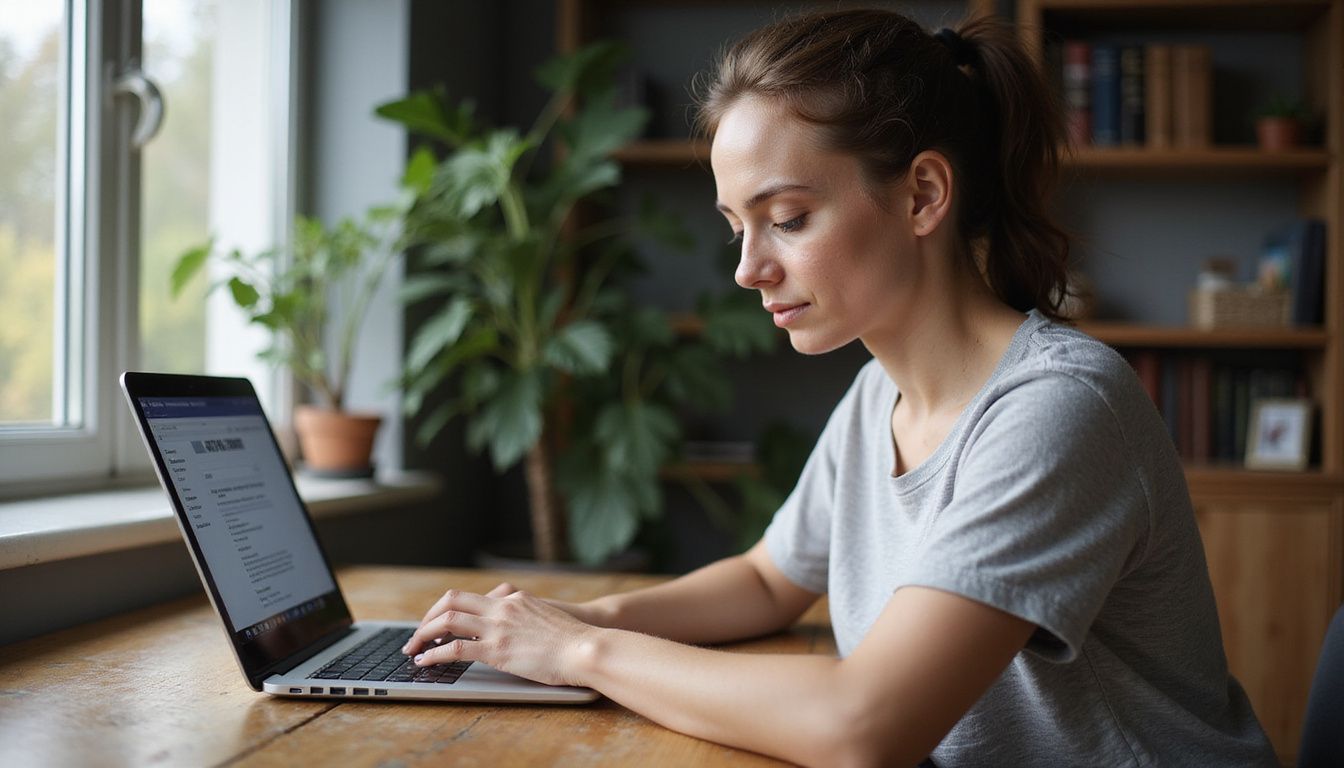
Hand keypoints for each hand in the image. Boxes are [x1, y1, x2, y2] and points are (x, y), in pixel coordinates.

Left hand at [402, 583, 600, 686]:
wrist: (586, 647)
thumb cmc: (573, 639)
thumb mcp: (546, 617)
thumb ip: (526, 615)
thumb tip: (516, 628)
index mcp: (514, 599)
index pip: (472, 597)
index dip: (448, 609)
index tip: (438, 623)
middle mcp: (502, 607)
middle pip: (451, 600)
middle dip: (429, 617)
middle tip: (418, 634)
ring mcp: (498, 627)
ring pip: (447, 620)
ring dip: (423, 633)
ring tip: (413, 649)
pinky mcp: (497, 650)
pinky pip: (456, 648)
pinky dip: (434, 654)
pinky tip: (425, 662)